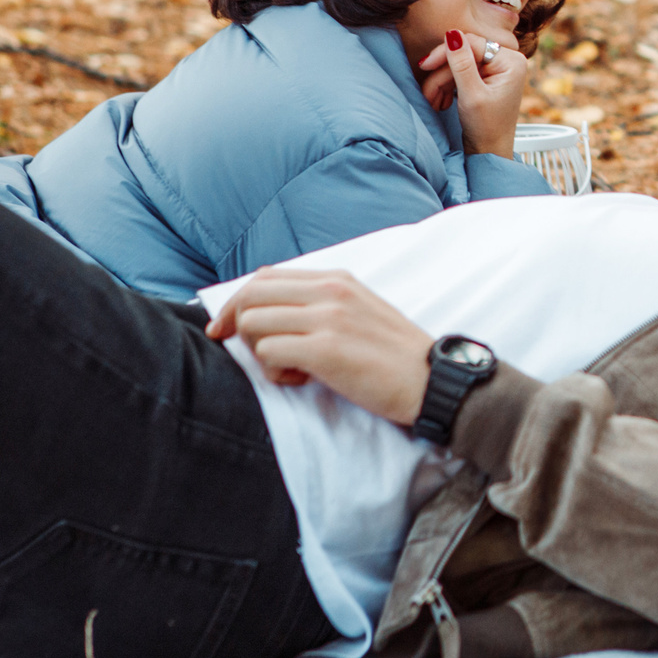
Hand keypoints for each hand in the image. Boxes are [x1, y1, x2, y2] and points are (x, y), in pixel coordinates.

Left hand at [204, 268, 434, 426]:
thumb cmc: (393, 354)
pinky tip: (301, 378)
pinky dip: (274, 371)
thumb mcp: (359, 310)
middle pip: (250, 296)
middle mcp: (330, 291)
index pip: (264, 276)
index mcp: (336, 278)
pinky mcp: (326, 350)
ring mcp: (328, 318)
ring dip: (261, 352)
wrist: (432, 380)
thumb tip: (269, 309)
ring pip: (253, 324)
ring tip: (291, 367)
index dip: (236, 302)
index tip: (225, 328)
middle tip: (256, 353)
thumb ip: (320, 302)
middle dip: (237, 327)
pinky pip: (268, 352)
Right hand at [415, 27, 528, 157]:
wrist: (489, 151)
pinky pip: (461, 73)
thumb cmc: (486, 127)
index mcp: (511, 61)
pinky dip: (447, 87)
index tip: (424, 65)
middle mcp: (507, 60)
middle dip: (442, 75)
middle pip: (464, 54)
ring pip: (458, 65)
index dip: (446, 53)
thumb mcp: (471, 95)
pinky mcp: (486, 77)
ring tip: (433, 103)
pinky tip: (440, 102)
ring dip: (441, 84)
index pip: (472, 43)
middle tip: (426, 92)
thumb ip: (461, 64)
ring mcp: (496, 69)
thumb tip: (452, 33)